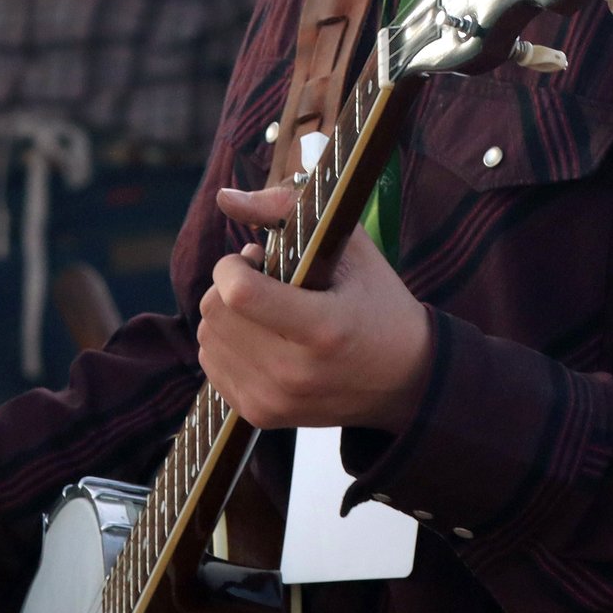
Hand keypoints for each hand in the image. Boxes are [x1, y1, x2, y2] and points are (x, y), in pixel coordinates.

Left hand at [198, 186, 432, 431]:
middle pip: (215, 312)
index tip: (254, 257)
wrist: (404, 382)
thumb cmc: (378, 306)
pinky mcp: (260, 415)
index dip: (232, 266)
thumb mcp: (351, 248)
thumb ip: (286, 209)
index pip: (239, 294)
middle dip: (230, 285)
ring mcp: (275, 399)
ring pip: (207, 338)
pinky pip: (211, 365)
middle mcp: (294, 372)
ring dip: (227, 315)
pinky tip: (261, 338)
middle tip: (265, 280)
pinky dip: (227, 343)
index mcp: (322, 329)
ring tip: (266, 310)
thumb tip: (224, 197)